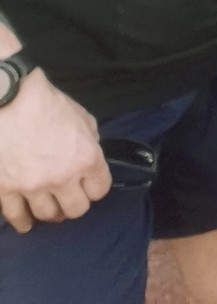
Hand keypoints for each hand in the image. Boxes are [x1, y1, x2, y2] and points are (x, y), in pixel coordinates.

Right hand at [0, 71, 109, 232]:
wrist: (10, 102)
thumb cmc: (48, 104)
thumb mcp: (83, 118)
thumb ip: (90, 141)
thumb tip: (90, 154)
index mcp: (86, 158)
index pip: (100, 190)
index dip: (96, 188)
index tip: (90, 185)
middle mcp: (62, 178)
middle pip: (76, 209)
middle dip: (76, 204)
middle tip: (70, 198)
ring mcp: (32, 186)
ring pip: (47, 215)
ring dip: (51, 212)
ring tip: (50, 208)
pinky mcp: (6, 189)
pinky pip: (16, 216)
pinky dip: (23, 221)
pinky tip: (26, 223)